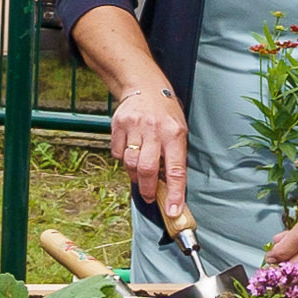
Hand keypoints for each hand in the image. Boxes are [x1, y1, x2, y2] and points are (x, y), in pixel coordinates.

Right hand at [105, 78, 189, 230]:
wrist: (145, 86)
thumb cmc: (166, 113)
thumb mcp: (179, 131)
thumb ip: (174, 156)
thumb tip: (168, 187)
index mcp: (174, 134)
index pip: (176, 170)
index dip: (175, 194)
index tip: (173, 211)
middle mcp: (154, 130)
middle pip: (147, 169)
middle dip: (148, 189)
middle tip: (150, 197)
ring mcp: (134, 126)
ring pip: (130, 163)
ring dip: (135, 175)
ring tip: (140, 173)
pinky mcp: (118, 125)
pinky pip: (118, 153)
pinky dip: (124, 159)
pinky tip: (131, 151)